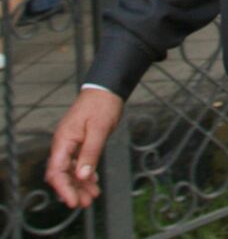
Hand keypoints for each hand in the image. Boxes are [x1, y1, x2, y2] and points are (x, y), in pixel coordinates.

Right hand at [47, 88, 124, 208]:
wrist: (106, 89)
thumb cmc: (102, 105)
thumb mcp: (99, 129)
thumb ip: (91, 153)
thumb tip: (83, 176)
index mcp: (63, 141)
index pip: (56, 171)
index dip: (63, 188)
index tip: (73, 201)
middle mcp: (64, 144)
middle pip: (63, 174)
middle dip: (73, 190)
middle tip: (86, 203)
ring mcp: (71, 143)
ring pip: (72, 170)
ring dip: (81, 184)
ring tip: (92, 196)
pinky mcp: (81, 142)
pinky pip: (79, 162)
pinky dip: (86, 173)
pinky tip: (93, 182)